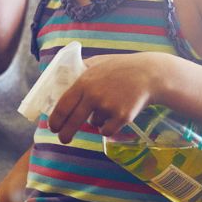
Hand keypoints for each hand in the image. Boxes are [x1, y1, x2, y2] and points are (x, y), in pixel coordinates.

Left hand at [48, 52, 165, 142]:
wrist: (149, 74)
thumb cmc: (121, 67)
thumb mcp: (97, 62)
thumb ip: (80, 72)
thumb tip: (62, 81)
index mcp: (84, 82)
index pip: (62, 106)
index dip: (55, 120)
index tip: (52, 127)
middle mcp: (93, 96)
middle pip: (73, 122)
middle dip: (66, 134)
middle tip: (64, 139)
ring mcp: (108, 107)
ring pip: (93, 124)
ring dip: (96, 120)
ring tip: (109, 105)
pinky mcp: (121, 117)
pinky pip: (107, 130)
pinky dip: (109, 127)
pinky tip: (117, 114)